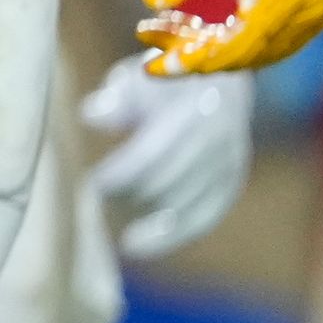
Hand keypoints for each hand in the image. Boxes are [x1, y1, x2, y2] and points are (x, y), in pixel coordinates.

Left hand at [82, 53, 255, 256]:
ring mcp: (230, 163)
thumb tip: (91, 118)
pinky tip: (139, 246)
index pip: (155, 154)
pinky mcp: (231, 182)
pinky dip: (171, 235)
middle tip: (94, 205)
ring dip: (147, 219)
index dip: (124, 174)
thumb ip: (115, 99)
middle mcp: (219, 140)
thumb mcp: (136, 77)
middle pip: (170, 183)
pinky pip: (203, 217)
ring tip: (110, 227)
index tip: (94, 184)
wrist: (217, 76)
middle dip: (131, 197)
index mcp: (194, 109)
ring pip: (187, 205)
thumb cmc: (163, 79)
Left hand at [136, 0, 322, 73]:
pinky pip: (274, 36)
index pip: (236, 48)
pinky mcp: (318, 2)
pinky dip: (237, 36)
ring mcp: (318, 10)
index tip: (151, 64)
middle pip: (245, 53)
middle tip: (149, 39)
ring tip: (168, 29)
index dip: (192, 60)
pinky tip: (207, 27)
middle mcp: (310, 12)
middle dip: (193, 52)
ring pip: (258, 48)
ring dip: (212, 44)